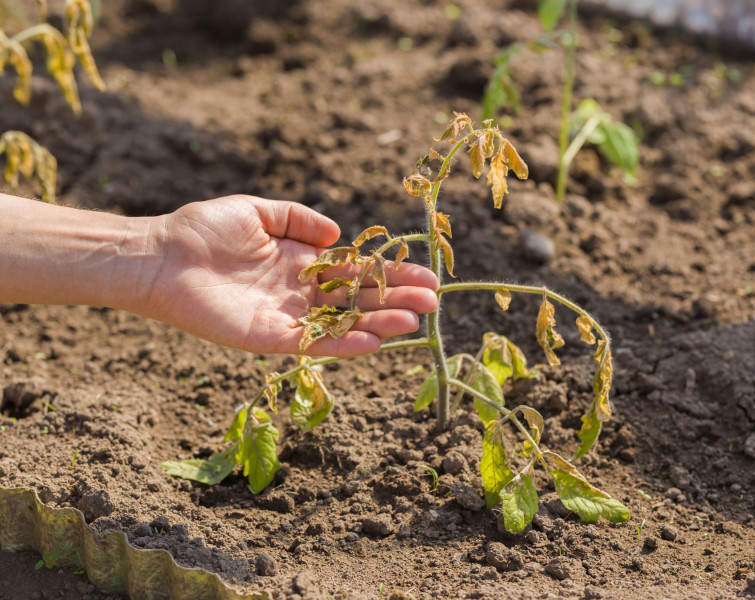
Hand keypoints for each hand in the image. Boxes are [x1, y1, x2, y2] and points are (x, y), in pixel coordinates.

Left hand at [146, 195, 437, 356]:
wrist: (160, 255)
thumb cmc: (202, 229)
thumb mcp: (258, 210)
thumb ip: (298, 218)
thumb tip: (338, 234)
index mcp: (301, 263)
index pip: (355, 272)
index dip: (389, 273)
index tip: (424, 274)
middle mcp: (299, 293)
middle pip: (357, 299)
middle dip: (395, 299)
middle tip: (433, 302)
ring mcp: (287, 317)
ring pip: (343, 324)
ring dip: (379, 323)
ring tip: (415, 321)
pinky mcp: (268, 337)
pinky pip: (313, 343)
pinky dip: (343, 343)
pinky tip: (374, 340)